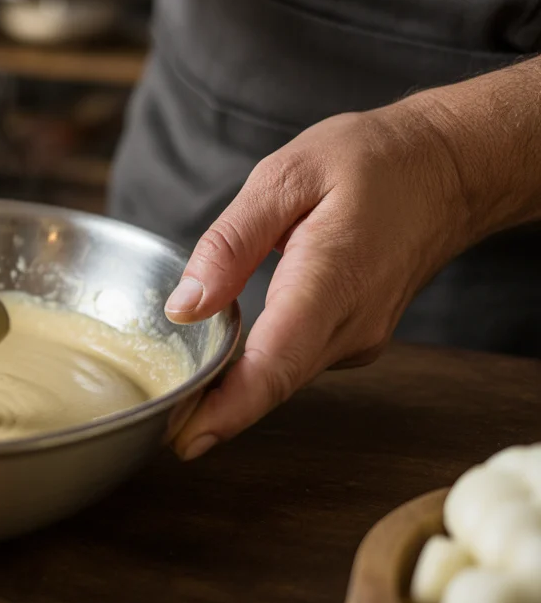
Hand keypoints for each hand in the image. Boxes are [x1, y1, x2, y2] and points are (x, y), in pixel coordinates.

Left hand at [164, 101, 474, 459]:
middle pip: (273, 382)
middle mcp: (350, 324)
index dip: (229, 409)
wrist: (447, 171)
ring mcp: (358, 339)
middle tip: (156, 420)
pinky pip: (295, 361)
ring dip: (232, 390)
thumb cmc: (371, 163)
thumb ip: (231, 243)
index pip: (276, 363)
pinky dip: (258, 367)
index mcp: (331, 279)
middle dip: (213, 410)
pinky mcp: (354, 339)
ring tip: (178, 395)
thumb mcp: (286, 177)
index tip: (186, 440)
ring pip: (282, 377)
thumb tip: (185, 306)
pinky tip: (222, 359)